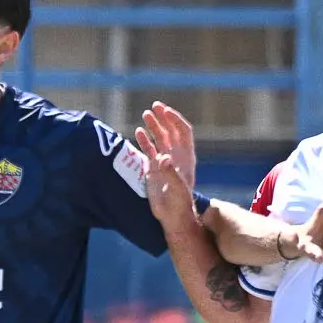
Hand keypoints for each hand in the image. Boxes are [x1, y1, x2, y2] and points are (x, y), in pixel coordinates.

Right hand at [133, 103, 198, 220]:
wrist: (172, 216)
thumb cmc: (179, 203)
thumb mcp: (177, 188)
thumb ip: (170, 172)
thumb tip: (164, 157)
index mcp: (186, 157)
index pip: (183, 132)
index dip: (175, 120)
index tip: (165, 111)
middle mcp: (176, 156)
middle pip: (171, 131)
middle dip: (164, 118)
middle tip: (155, 106)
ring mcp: (164, 162)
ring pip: (159, 138)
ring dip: (153, 126)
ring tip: (145, 114)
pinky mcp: (153, 169)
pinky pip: (148, 150)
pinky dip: (143, 140)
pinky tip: (137, 132)